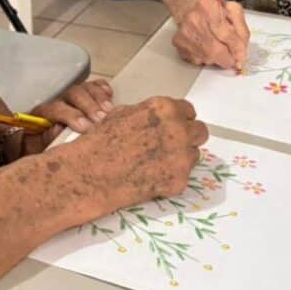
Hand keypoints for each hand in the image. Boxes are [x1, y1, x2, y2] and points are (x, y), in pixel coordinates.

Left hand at [22, 79, 115, 155]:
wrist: (40, 140)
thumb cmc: (40, 146)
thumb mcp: (38, 146)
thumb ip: (46, 138)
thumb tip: (58, 129)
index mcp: (43, 112)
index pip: (56, 108)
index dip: (71, 115)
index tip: (85, 127)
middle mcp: (59, 100)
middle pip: (74, 94)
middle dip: (89, 106)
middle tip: (101, 119)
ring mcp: (73, 96)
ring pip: (85, 88)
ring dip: (99, 98)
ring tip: (110, 111)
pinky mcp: (85, 95)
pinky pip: (94, 85)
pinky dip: (103, 88)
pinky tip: (110, 95)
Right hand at [67, 97, 208, 209]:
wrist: (90, 173)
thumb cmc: (100, 142)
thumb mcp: (123, 114)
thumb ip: (149, 114)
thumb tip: (159, 118)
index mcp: (165, 108)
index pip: (189, 110)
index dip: (180, 119)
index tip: (174, 127)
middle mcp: (179, 129)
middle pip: (200, 132)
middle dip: (188, 137)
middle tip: (172, 145)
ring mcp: (181, 157)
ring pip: (194, 155)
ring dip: (180, 158)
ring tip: (156, 163)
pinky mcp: (179, 181)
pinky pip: (183, 176)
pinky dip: (171, 177)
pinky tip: (151, 177)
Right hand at [172, 0, 249, 71]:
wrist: (186, 4)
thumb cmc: (210, 7)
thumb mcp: (232, 11)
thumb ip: (241, 30)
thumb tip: (241, 53)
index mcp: (209, 7)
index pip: (227, 35)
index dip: (237, 49)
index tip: (242, 55)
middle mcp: (193, 20)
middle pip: (215, 51)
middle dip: (228, 58)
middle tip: (233, 58)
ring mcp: (184, 33)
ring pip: (207, 58)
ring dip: (217, 57)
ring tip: (217, 45)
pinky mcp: (179, 44)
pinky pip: (198, 60)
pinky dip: (206, 58)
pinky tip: (206, 46)